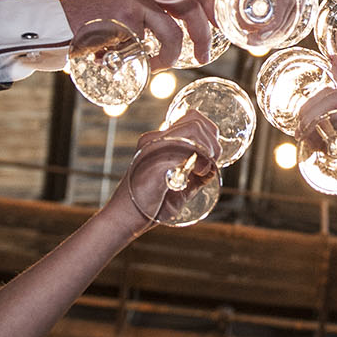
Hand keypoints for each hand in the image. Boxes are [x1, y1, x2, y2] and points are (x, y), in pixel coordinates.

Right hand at [59, 0, 215, 69]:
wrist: (53, 27)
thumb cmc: (92, 25)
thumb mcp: (127, 12)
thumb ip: (153, 16)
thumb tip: (188, 35)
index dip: (211, 6)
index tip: (220, 26)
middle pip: (191, 5)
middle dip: (204, 35)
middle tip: (205, 57)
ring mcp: (132, 0)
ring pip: (173, 31)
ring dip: (173, 56)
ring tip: (160, 66)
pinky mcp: (121, 19)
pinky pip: (149, 46)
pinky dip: (150, 62)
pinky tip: (138, 65)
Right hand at [115, 112, 220, 228]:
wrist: (122, 219)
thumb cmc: (148, 206)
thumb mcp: (176, 189)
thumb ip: (193, 178)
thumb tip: (212, 171)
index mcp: (158, 142)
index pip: (191, 118)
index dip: (209, 131)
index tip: (213, 151)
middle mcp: (155, 140)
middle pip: (196, 122)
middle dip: (213, 141)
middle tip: (213, 162)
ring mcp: (154, 150)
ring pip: (193, 130)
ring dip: (208, 148)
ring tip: (204, 169)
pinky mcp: (156, 165)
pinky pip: (184, 151)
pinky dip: (200, 160)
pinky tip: (199, 173)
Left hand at [295, 88, 336, 197]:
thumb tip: (315, 141)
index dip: (316, 104)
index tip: (300, 121)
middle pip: (332, 93)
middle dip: (310, 111)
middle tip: (297, 132)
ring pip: (335, 99)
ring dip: (315, 118)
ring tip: (303, 135)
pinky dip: (330, 121)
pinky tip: (323, 135)